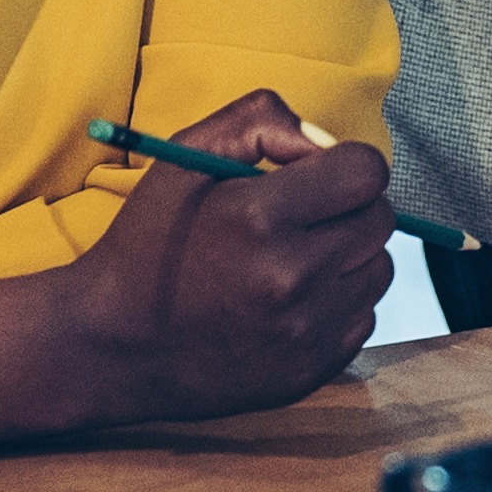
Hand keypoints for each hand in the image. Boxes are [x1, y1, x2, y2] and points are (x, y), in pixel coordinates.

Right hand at [0, 90, 393, 444]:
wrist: (112, 347)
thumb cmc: (148, 244)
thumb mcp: (183, 158)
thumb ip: (257, 121)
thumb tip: (322, 141)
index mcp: (258, 218)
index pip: (366, 172)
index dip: (343, 164)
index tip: (313, 176)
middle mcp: (291, 278)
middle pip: (379, 220)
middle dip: (348, 207)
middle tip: (301, 216)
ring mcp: (305, 332)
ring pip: (378, 270)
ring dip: (348, 255)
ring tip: (294, 258)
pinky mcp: (311, 370)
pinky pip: (363, 317)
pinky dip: (339, 302)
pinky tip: (291, 300)